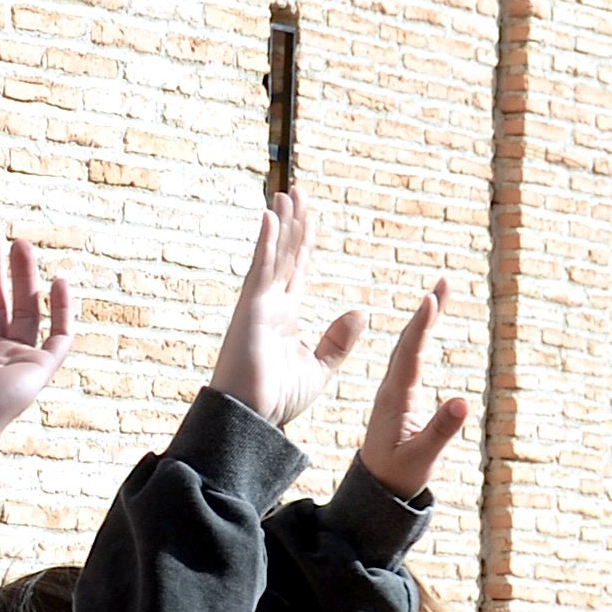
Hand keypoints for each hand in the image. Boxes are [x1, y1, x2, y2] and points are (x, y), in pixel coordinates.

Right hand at [210, 190, 366, 435]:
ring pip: (275, 253)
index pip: (297, 269)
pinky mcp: (250, 308)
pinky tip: (270, 215)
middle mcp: (270, 304)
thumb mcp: (319, 368)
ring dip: (282, 223)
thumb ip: (338, 340)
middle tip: (298, 192)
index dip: (304, 242)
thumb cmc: (277, 400)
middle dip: (293, 222)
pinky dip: (266, 241)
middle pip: (286, 253)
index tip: (308, 217)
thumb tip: (360, 312)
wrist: (252, 418)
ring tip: (289, 194)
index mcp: (286, 316)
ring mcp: (259, 304)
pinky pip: (261, 267)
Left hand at [360, 275, 468, 497]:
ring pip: (409, 346)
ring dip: (425, 318)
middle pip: (409, 341)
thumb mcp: (421, 457)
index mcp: (395, 399)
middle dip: (427, 310)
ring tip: (441, 291)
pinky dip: (421, 335)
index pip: (409, 355)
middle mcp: (392, 389)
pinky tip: (428, 322)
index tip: (430, 298)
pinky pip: (410, 357)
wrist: (375, 487)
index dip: (421, 326)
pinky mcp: (401, 395)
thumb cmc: (398, 475)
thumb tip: (465, 402)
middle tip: (444, 280)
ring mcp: (395, 390)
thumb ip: (441, 431)